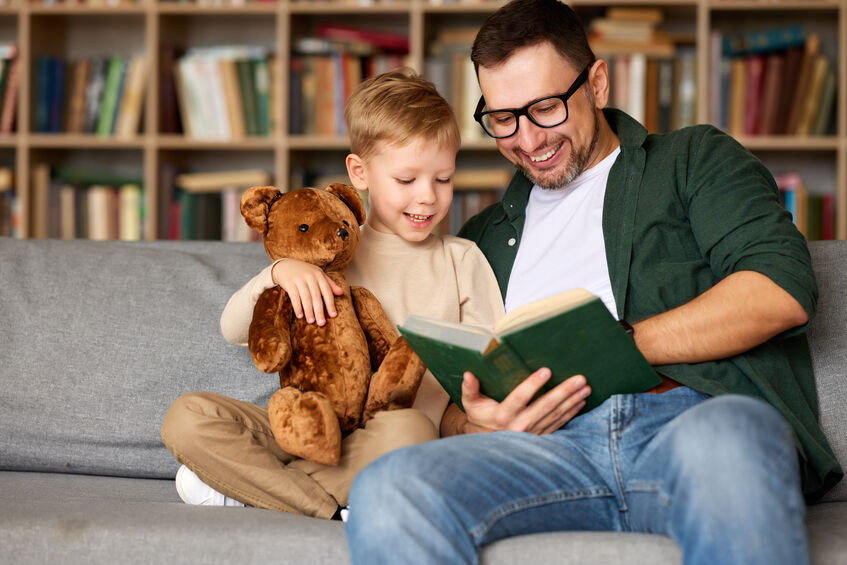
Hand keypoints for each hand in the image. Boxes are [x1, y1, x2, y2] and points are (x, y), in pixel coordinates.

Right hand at [271, 259, 343, 324]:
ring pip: (306, 298)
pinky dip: (297, 307)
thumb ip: (329, 284)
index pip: (327, 291)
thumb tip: (341, 292)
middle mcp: (310, 277)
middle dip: (319, 311)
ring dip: (309, 311)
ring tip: (311, 321)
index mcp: (319, 275)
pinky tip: (300, 316)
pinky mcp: (289, 283)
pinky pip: (294, 297)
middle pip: (316, 297)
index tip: (333, 315)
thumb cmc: (304, 272)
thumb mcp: (318, 275)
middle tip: (322, 323)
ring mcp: (299, 279)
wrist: (285, 265)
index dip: (330, 304)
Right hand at [461, 368, 590, 434]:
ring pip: (556, 415)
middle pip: (545, 406)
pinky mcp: (541, 436)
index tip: (546, 370)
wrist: (487, 443)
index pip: (519, 398)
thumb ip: (470, 389)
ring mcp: (532, 433)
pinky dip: (572, 413)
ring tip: (585, 387)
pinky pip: (559, 424)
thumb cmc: (480, 417)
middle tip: (579, 379)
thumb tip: (469, 374)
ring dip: (572, 401)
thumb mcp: (471, 404)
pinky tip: (581, 402)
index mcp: (502, 415)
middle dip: (564, 392)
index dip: (533, 384)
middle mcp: (519, 425)